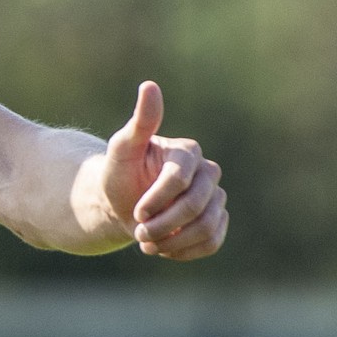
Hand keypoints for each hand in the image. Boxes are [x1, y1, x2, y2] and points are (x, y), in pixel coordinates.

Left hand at [100, 81, 227, 259]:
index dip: (157, 199)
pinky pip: (213, 241)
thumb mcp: (122, 148)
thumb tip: (149, 85)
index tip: (136, 212)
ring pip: (208, 226)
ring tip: (147, 244)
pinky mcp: (216, 221)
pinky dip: (187, 251)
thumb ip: (140, 121)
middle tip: (139, 232)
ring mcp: (215, 198)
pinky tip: (163, 249)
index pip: (180, 179)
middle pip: (197, 206)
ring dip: (174, 241)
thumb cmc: (119, 173)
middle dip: (164, 224)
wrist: (120, 203)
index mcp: (188, 152)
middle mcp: (208, 172)